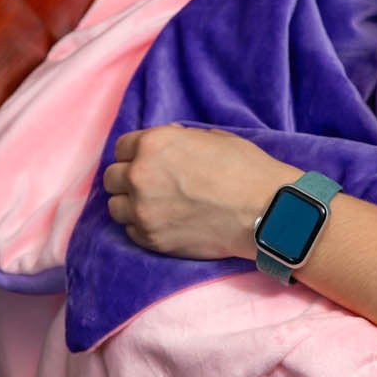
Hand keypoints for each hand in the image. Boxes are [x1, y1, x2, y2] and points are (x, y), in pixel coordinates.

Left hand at [102, 125, 300, 261]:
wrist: (265, 211)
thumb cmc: (245, 169)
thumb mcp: (210, 137)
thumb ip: (178, 139)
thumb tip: (167, 143)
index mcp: (153, 144)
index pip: (122, 147)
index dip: (135, 154)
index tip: (145, 162)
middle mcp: (140, 175)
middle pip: (112, 178)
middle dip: (127, 179)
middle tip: (148, 185)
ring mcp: (143, 210)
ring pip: (115, 207)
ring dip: (130, 204)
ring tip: (152, 206)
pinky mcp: (151, 239)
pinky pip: (131, 231)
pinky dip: (141, 227)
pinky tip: (162, 222)